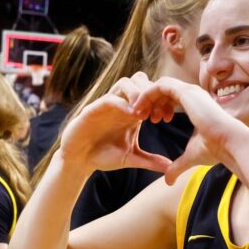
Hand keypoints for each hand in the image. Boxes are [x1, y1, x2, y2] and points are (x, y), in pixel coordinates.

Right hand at [58, 72, 173, 173]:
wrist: (79, 161)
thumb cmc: (103, 157)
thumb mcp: (131, 158)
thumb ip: (150, 161)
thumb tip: (170, 168)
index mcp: (132, 112)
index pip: (150, 92)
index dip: (162, 100)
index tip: (167, 118)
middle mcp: (121, 104)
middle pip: (140, 80)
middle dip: (151, 93)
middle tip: (156, 113)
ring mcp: (107, 105)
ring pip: (125, 82)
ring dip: (138, 93)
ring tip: (144, 113)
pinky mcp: (93, 109)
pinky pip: (109, 98)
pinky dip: (122, 103)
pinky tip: (132, 115)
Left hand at [130, 76, 247, 183]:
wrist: (230, 144)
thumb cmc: (217, 149)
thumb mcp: (191, 157)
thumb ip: (177, 166)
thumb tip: (168, 181)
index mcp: (196, 104)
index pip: (173, 97)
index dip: (160, 107)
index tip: (152, 121)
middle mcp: (193, 94)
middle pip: (164, 89)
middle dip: (151, 101)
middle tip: (141, 116)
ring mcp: (190, 91)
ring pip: (160, 84)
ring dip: (146, 97)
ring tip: (139, 114)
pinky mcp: (185, 91)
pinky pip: (159, 85)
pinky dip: (147, 94)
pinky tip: (141, 109)